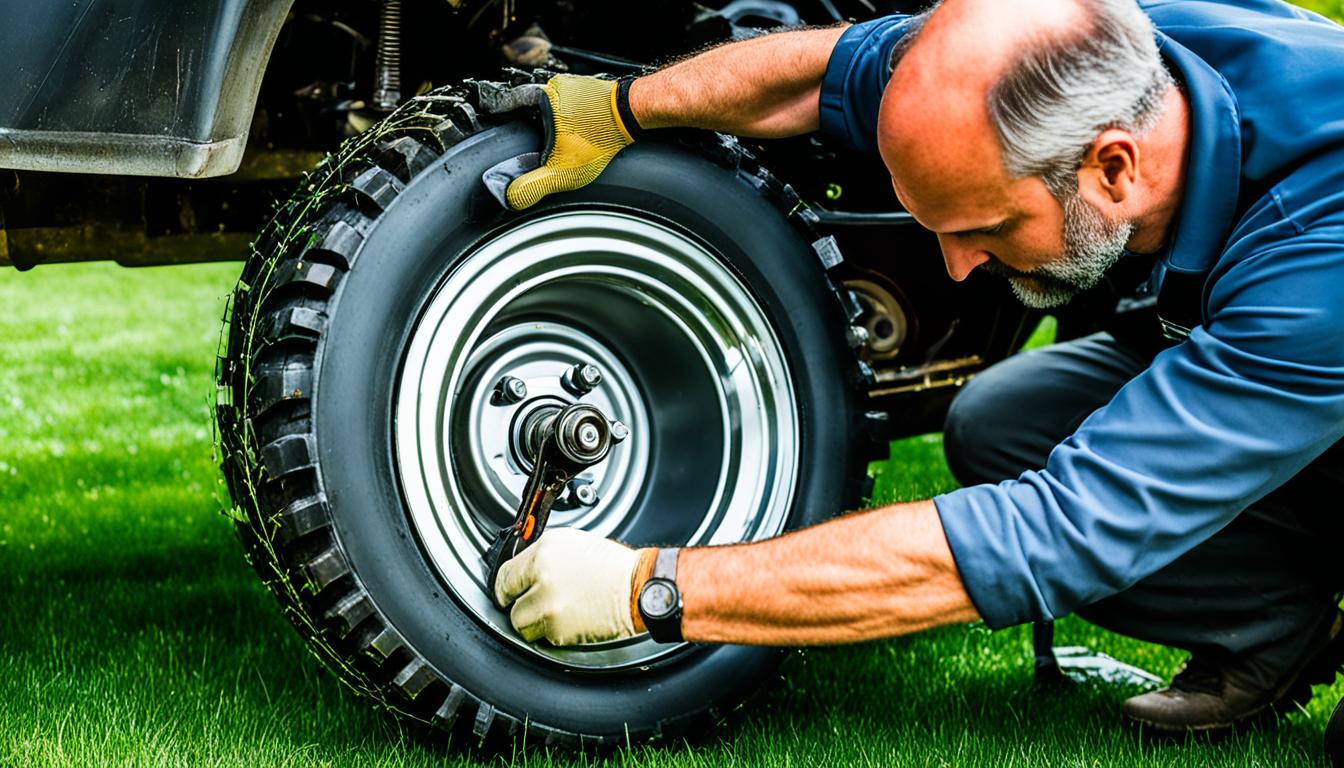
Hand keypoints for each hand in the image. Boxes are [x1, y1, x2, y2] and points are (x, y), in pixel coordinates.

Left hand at [493, 528, 650, 644]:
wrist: (638, 588)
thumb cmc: (611, 566)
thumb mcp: (571, 544)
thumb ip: (540, 556)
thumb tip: (520, 570)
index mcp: (544, 551)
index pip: (503, 575)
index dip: (507, 586)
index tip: (510, 591)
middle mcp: (542, 576)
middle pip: (508, 601)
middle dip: (520, 603)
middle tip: (536, 602)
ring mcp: (548, 605)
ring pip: (520, 623)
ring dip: (532, 621)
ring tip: (554, 612)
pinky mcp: (558, 630)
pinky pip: (541, 637)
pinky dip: (551, 632)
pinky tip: (568, 619)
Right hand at [505, 75, 637, 209]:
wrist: (633, 115)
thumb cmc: (601, 136)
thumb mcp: (562, 170)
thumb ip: (535, 185)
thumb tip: (511, 196)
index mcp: (541, 97)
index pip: (508, 101)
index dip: (499, 111)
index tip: (492, 118)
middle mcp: (556, 85)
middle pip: (531, 101)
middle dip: (527, 118)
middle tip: (523, 133)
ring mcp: (576, 84)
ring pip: (554, 101)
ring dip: (550, 116)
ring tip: (551, 134)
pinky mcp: (593, 89)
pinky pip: (574, 101)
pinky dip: (571, 114)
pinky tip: (575, 129)